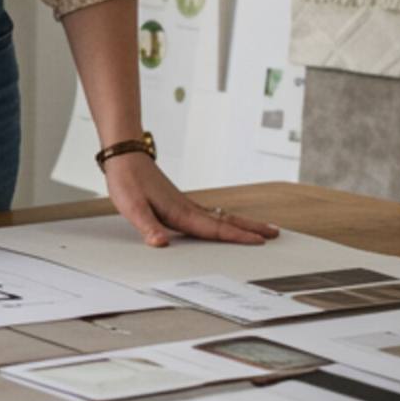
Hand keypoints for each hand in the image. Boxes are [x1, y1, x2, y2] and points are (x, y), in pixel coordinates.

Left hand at [102, 152, 277, 250]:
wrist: (124, 156)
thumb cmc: (127, 181)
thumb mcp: (132, 208)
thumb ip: (147, 227)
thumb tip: (160, 244)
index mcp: (180, 212)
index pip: (214, 229)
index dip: (237, 236)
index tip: (259, 242)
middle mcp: (188, 208)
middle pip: (226, 221)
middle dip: (250, 228)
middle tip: (275, 233)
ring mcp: (185, 204)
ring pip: (220, 216)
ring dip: (241, 224)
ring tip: (261, 229)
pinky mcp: (179, 202)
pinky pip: (209, 214)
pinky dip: (224, 219)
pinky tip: (225, 222)